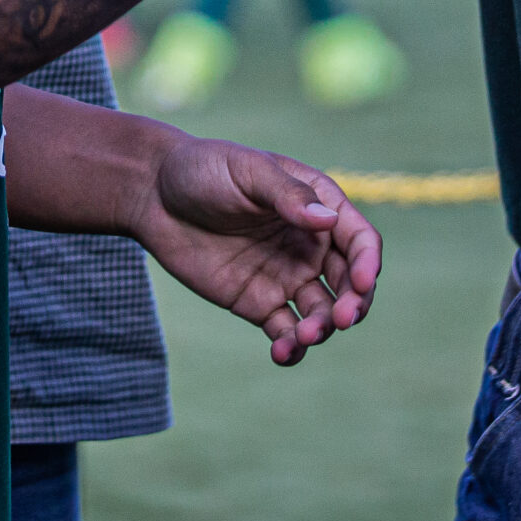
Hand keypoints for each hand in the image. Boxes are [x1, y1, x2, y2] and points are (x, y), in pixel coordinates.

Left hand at [128, 137, 378, 364]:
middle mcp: (310, 244)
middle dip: (353, 304)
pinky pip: (286, 331)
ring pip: (321, 312)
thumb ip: (287, 196)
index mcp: (318, 205)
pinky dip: (292, 348)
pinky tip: (282, 352)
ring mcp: (287, 276)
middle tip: (341, 319)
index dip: (367, 264)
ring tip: (305, 335)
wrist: (153, 194)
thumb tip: (328, 221)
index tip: (360, 283)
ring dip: (323, 328)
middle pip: (349, 283)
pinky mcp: (259, 303)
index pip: (359, 240)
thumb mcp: (248, 172)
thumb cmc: (204, 169)